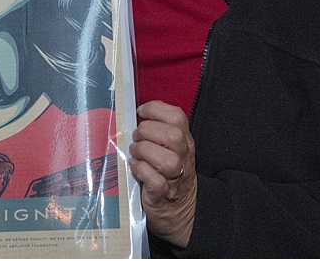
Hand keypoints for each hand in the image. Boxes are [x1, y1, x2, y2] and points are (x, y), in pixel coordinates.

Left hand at [129, 100, 197, 248]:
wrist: (179, 210)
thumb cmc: (167, 174)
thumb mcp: (169, 148)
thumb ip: (158, 130)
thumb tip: (137, 113)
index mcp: (184, 142)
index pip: (177, 117)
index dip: (156, 109)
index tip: (141, 111)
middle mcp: (183, 157)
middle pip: (173, 135)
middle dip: (147, 131)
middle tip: (136, 137)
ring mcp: (175, 177)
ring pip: (167, 160)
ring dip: (144, 152)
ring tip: (136, 153)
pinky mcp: (162, 194)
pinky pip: (155, 180)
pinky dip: (141, 170)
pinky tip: (135, 167)